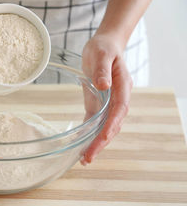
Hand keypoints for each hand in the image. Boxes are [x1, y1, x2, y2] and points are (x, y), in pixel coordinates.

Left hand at [81, 34, 132, 164]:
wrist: (105, 46)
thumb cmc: (104, 49)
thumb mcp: (102, 55)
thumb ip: (102, 70)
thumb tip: (104, 85)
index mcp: (123, 87)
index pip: (119, 110)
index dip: (112, 125)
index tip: (103, 137)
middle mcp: (118, 99)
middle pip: (112, 124)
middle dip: (101, 142)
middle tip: (88, 158)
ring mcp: (109, 104)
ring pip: (105, 127)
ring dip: (96, 143)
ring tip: (85, 159)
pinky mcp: (99, 104)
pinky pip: (96, 123)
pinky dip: (90, 135)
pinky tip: (82, 147)